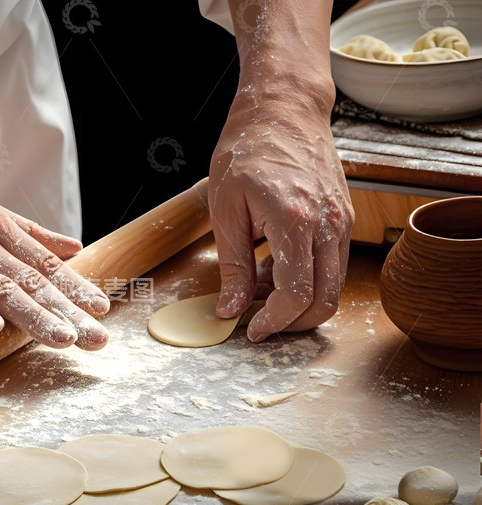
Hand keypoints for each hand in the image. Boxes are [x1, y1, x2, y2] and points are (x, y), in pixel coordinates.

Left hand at [209, 95, 353, 341]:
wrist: (283, 109)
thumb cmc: (247, 150)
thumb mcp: (225, 209)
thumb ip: (232, 266)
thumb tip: (231, 309)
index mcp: (294, 219)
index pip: (297, 294)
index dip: (274, 322)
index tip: (251, 329)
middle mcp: (329, 223)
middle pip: (325, 300)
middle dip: (292, 323)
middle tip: (259, 322)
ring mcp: (342, 220)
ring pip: (333, 286)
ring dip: (299, 302)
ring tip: (260, 289)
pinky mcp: (344, 217)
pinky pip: (333, 264)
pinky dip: (308, 279)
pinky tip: (275, 268)